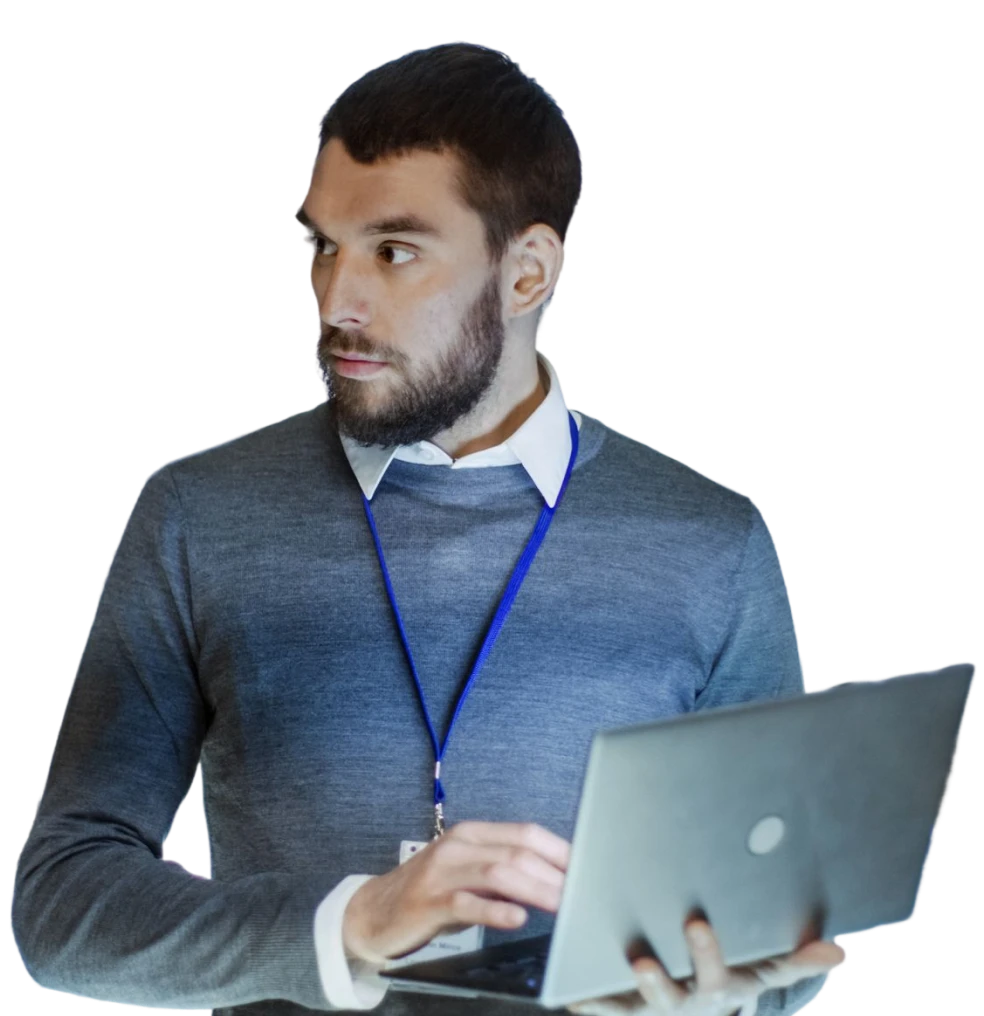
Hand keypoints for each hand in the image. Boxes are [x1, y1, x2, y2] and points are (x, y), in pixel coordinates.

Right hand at [343, 820, 570, 964]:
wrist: (374, 912)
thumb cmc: (432, 893)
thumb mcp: (469, 872)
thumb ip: (505, 869)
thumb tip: (558, 878)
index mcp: (473, 833)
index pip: (527, 833)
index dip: (561, 850)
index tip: (589, 868)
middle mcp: (458, 845)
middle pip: (518, 852)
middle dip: (556, 874)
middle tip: (583, 894)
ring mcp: (442, 871)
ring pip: (499, 873)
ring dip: (536, 889)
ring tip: (562, 905)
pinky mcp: (429, 901)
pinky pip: (467, 903)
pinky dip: (496, 909)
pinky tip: (517, 917)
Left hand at [567, 920, 845, 1014]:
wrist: (697, 1015)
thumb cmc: (728, 980)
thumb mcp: (761, 972)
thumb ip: (797, 960)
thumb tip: (841, 949)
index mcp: (714, 989)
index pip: (713, 975)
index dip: (705, 953)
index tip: (693, 923)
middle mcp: (680, 1003)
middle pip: (667, 996)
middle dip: (656, 979)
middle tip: (639, 960)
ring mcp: (646, 1010)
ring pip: (627, 1006)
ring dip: (609, 992)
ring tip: (588, 970)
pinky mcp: (617, 1010)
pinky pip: (596, 1009)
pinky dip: (583, 1002)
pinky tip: (567, 991)